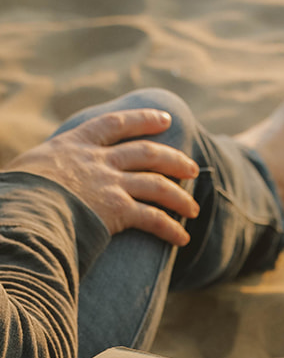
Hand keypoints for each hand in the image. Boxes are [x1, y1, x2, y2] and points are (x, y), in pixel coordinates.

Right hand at [4, 108, 199, 245]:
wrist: (22, 208)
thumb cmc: (16, 193)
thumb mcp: (27, 170)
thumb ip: (45, 170)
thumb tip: (40, 178)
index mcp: (74, 144)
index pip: (115, 124)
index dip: (143, 119)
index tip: (165, 119)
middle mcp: (97, 160)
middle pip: (147, 153)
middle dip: (174, 159)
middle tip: (192, 168)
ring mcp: (110, 183)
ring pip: (157, 184)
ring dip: (180, 197)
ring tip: (193, 208)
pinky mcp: (117, 210)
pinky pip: (153, 218)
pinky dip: (170, 228)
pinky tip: (182, 238)